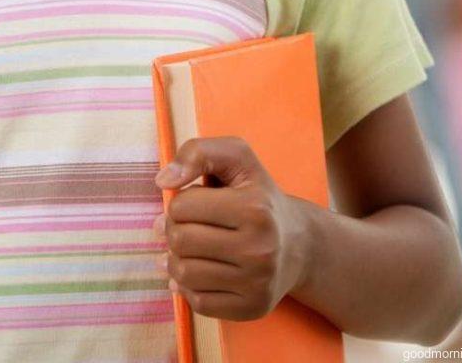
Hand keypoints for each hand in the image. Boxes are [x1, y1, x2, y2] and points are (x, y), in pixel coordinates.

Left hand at [151, 136, 311, 320]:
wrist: (299, 243)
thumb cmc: (258, 194)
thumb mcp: (237, 157)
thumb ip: (197, 153)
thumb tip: (162, 181)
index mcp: (254, 209)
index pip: (182, 207)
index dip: (180, 202)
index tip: (195, 202)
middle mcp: (259, 250)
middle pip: (179, 241)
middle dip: (174, 229)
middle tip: (188, 225)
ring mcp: (256, 284)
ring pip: (183, 274)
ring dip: (177, 258)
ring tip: (191, 248)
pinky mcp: (252, 309)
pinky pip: (197, 302)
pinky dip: (190, 286)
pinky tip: (202, 271)